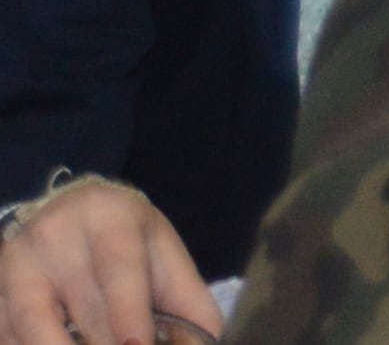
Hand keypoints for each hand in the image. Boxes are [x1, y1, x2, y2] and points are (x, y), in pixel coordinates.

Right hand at [0, 179, 217, 344]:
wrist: (67, 214)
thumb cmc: (123, 240)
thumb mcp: (160, 254)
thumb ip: (187, 300)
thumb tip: (210, 342)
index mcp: (108, 218)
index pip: (119, 269)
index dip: (128, 312)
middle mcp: (55, 236)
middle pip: (80, 307)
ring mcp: (16, 266)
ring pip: (31, 325)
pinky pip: (7, 335)